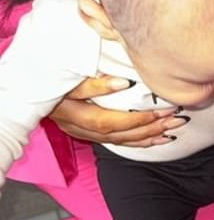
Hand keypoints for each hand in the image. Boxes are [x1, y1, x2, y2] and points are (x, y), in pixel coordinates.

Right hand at [48, 76, 186, 147]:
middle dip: (151, 128)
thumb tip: (123, 83)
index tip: (162, 109)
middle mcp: (81, 128)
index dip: (137, 119)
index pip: (110, 121)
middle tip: (177, 119)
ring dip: (150, 136)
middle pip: (120, 134)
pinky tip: (159, 139)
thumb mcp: (67, 77)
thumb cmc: (51, 77)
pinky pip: (119, 142)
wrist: (31, 90)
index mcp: (75, 114)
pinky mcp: (90, 134)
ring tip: (174, 129)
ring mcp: (85, 134)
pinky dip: (140, 141)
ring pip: (122, 141)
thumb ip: (92, 84)